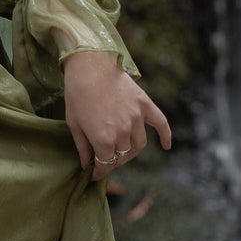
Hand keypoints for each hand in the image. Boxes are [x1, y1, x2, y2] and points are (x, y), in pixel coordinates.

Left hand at [62, 50, 171, 180]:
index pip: (106, 165)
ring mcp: (136, 118)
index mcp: (103, 139)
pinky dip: (166, 136)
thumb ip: (83, 148)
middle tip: (105, 159)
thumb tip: (87, 165)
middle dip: (112, 161)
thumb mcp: (74, 124)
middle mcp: (123, 132)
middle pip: (122, 156)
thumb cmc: (77, 95)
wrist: (89, 66)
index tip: (94, 174)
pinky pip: (160, 124)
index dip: (99, 172)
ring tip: (122, 151)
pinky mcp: (144, 105)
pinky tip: (166, 146)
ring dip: (131, 152)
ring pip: (139, 145)